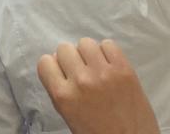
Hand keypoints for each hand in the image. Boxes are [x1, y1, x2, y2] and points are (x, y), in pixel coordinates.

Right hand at [37, 38, 158, 133]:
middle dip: (71, 59)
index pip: (45, 62)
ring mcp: (104, 73)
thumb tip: (59, 66)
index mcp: (63, 96)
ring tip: (96, 67)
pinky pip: (108, 44)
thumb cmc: (97, 133)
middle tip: (80, 70)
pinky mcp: (124, 69)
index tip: (62, 72)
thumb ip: (60, 91)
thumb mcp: (68, 115)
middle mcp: (81, 81)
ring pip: (85, 43)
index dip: (53, 66)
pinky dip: (107, 52)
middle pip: (64, 48)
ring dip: (88, 54)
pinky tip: (109, 66)